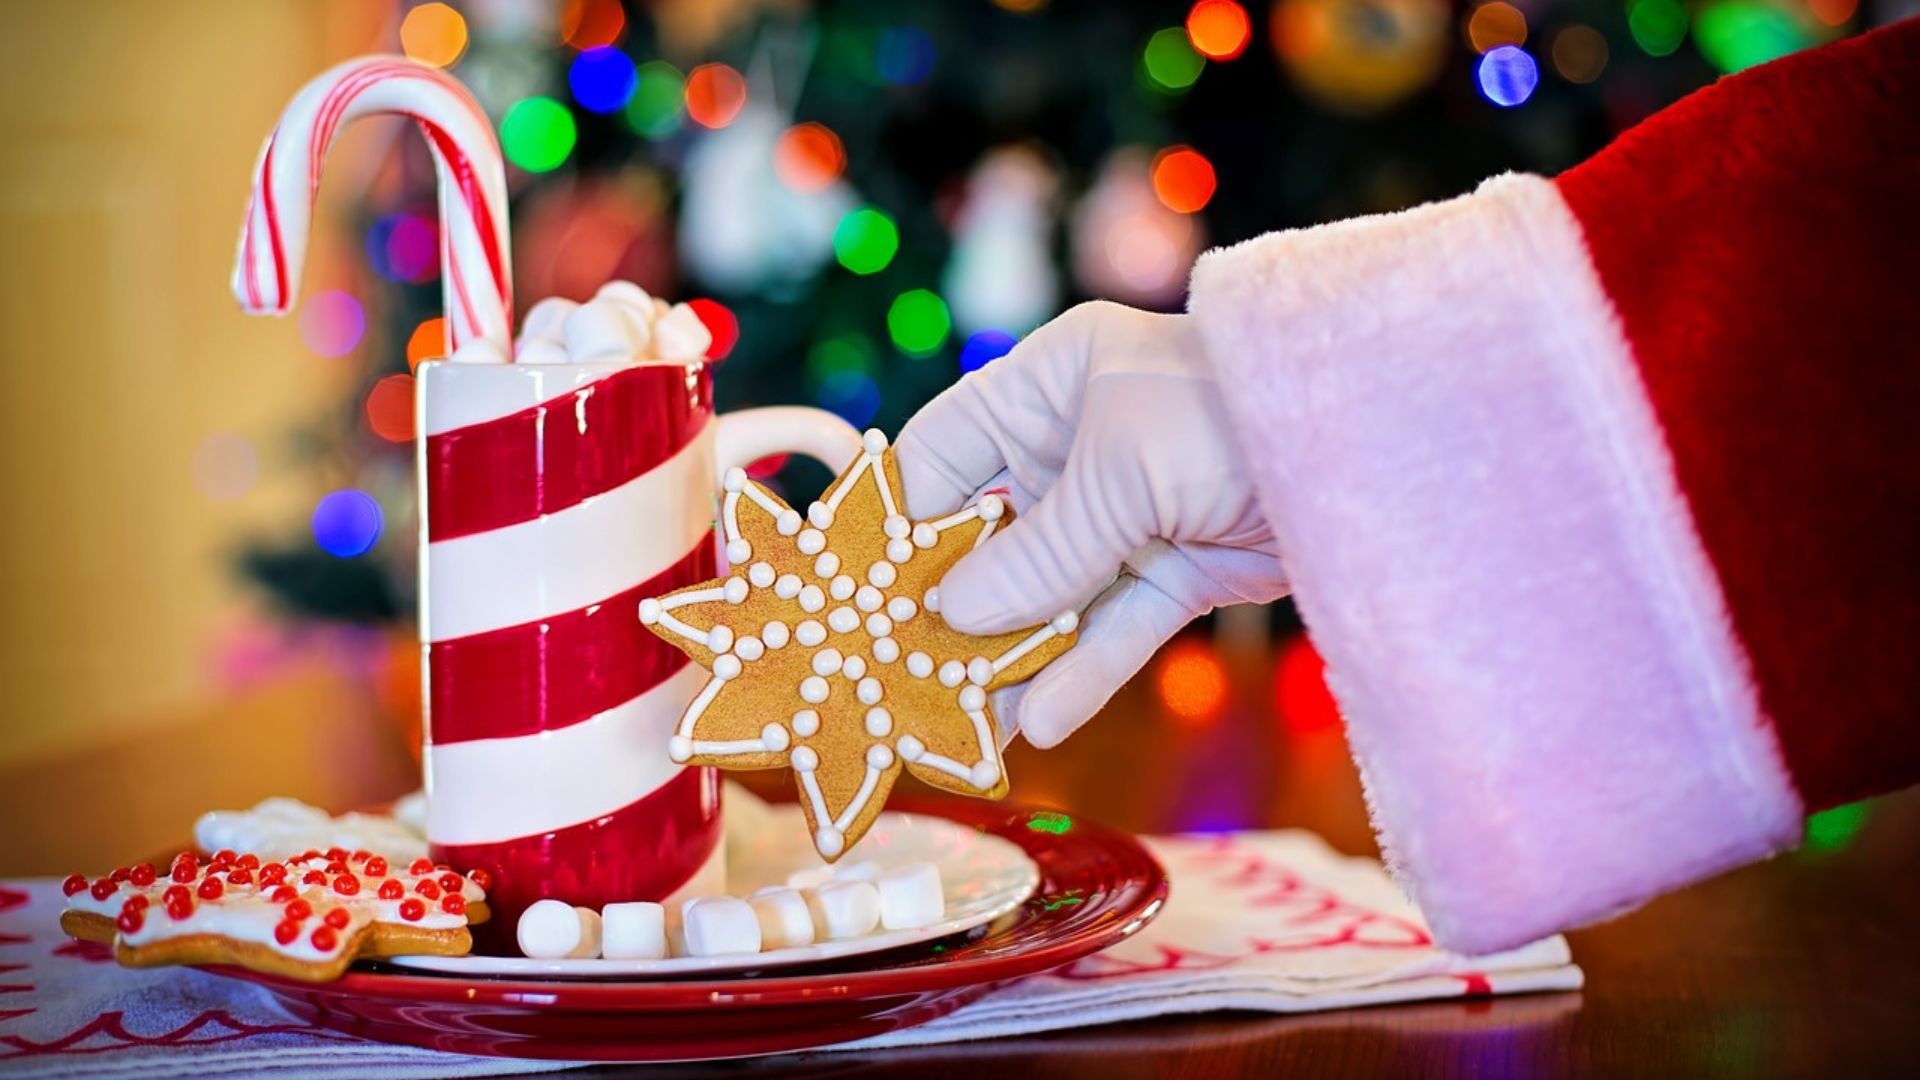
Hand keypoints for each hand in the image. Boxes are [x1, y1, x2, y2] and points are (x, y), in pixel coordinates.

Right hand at [895, 301, 1286, 746]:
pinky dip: (1079, 672)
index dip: (899, 522)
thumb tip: (950, 615)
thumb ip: (1040, 550)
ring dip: (1007, 659)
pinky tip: (1039, 722)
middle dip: (948, 609)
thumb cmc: (1235, 413)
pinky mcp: (1176, 569)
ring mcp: (1126, 513)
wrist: (1381, 444)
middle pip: (988, 537)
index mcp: (1048, 385)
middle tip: (897, 677)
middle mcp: (1077, 446)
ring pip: (1046, 595)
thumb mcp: (1123, 470)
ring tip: (960, 726)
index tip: (855, 595)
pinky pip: (1111, 627)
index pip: (942, 454)